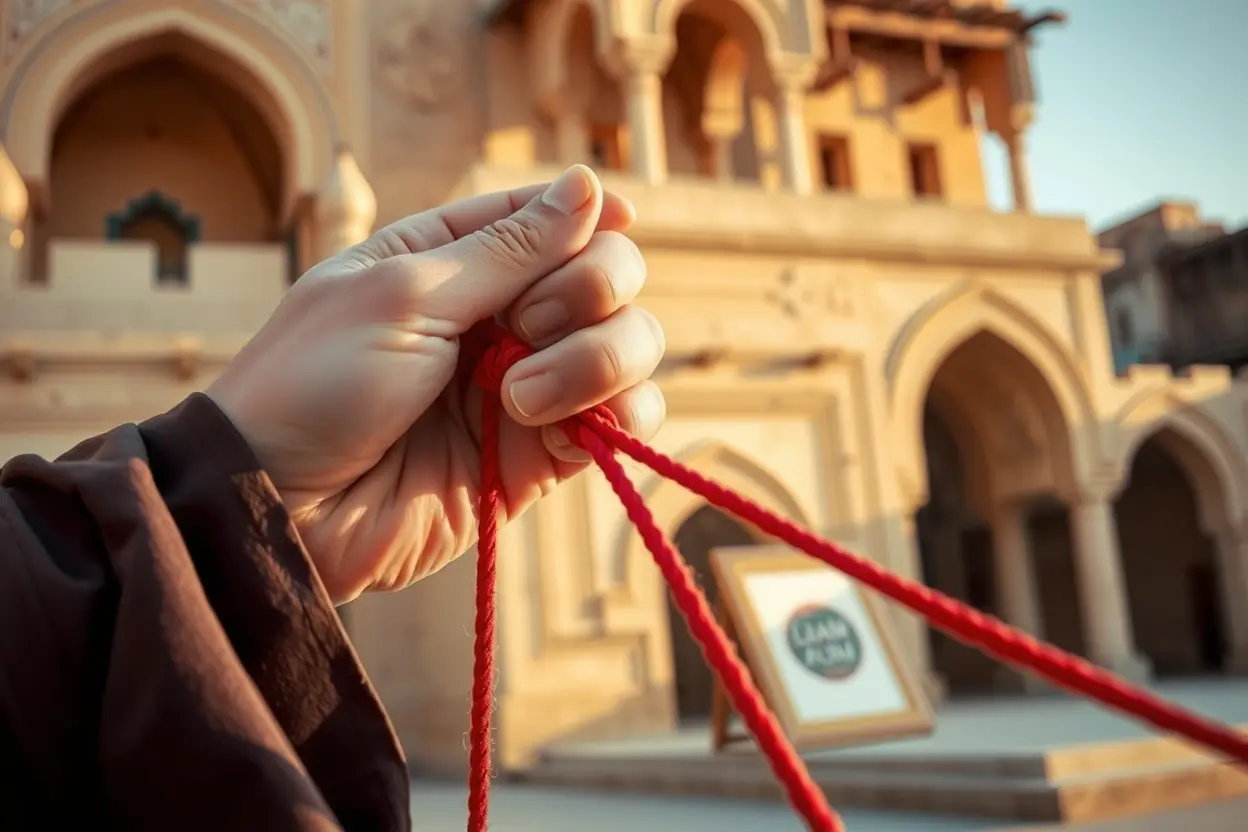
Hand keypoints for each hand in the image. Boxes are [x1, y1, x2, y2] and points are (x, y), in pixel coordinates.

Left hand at [207, 166, 666, 602]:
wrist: (285, 508)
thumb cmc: (318, 384)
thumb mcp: (406, 294)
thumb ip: (507, 249)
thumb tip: (588, 183)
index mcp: (454, 260)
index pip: (553, 217)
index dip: (593, 216)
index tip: (619, 219)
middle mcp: (501, 317)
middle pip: (608, 276)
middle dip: (589, 290)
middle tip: (524, 325)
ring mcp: (530, 385)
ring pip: (629, 346)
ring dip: (598, 360)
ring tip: (521, 399)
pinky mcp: (542, 456)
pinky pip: (622, 422)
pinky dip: (620, 417)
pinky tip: (567, 430)